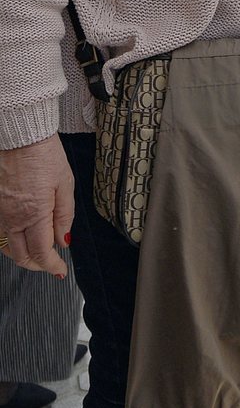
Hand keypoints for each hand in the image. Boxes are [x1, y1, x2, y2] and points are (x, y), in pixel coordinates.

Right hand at [0, 136, 73, 276]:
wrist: (20, 136)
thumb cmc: (44, 155)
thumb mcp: (64, 185)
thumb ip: (64, 216)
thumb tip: (63, 240)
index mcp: (34, 214)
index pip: (41, 252)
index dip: (52, 266)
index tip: (61, 271)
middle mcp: (12, 217)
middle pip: (21, 255)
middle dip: (37, 265)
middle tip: (51, 264)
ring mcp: (0, 212)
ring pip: (7, 246)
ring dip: (23, 255)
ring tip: (38, 254)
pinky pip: (1, 231)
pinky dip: (11, 241)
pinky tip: (22, 237)